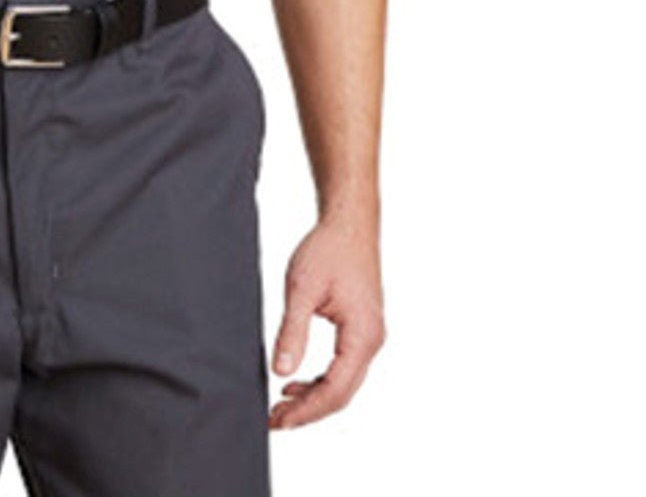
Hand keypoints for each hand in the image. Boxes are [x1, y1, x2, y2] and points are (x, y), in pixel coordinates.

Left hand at [269, 210, 385, 429]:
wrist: (349, 223)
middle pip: (341, 394)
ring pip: (343, 383)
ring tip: (280, 405)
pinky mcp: (361, 329)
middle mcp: (372, 342)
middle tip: (273, 420)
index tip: (277, 420)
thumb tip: (280, 372)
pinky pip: (343, 368)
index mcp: (362, 336)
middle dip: (307, 411)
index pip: (334, 390)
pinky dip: (320, 380)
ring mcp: (369, 336)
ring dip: (313, 398)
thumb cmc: (328, 249)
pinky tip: (295, 381)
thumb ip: (292, 331)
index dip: (305, 411)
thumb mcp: (302, 288)